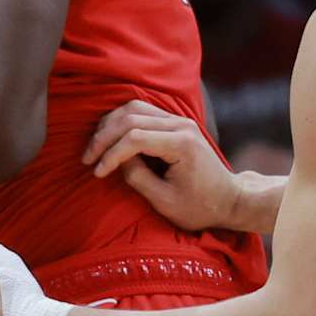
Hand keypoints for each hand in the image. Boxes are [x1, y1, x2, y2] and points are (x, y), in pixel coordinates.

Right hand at [83, 103, 243, 230]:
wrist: (229, 199)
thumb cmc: (200, 206)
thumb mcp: (164, 201)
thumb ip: (137, 178)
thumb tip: (116, 160)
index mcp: (181, 144)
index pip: (134, 137)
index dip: (110, 153)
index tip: (97, 172)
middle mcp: (181, 125)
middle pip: (131, 117)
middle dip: (104, 137)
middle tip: (87, 159)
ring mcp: (180, 120)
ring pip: (134, 108)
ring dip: (109, 125)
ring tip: (95, 148)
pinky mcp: (175, 122)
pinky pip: (142, 112)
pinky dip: (121, 121)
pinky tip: (108, 137)